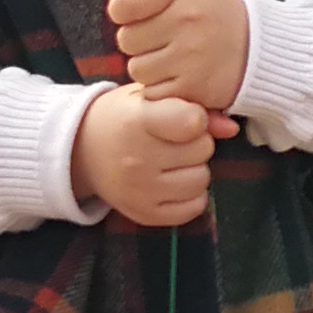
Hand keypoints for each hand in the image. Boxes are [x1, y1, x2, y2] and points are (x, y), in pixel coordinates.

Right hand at [74, 83, 227, 228]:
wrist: (81, 151)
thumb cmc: (123, 116)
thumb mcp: (150, 98)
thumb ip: (195, 106)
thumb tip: (231, 128)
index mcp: (136, 121)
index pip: (192, 122)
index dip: (197, 118)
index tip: (185, 117)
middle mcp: (137, 159)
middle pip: (202, 150)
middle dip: (197, 142)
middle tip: (175, 140)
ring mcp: (140, 190)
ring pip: (201, 179)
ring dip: (195, 168)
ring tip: (174, 160)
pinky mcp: (144, 214)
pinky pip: (194, 207)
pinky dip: (191, 194)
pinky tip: (173, 181)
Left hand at [107, 0, 248, 113]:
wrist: (259, 47)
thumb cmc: (212, 13)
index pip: (122, 4)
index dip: (124, 12)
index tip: (141, 14)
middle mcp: (188, 20)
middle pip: (126, 40)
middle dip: (140, 41)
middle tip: (166, 38)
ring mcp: (192, 56)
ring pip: (137, 69)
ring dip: (150, 67)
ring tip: (176, 58)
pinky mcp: (194, 88)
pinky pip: (153, 92)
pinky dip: (162, 89)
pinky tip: (182, 76)